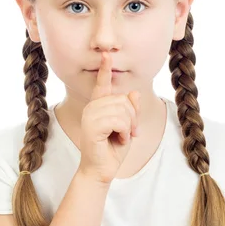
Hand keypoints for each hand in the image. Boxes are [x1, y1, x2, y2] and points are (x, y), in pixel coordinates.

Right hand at [78, 51, 140, 184]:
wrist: (101, 170)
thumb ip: (131, 110)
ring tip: (122, 137)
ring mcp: (90, 116)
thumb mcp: (128, 127)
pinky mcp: (92, 126)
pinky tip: (118, 140)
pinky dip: (125, 132)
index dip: (105, 69)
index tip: (106, 54)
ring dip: (129, 127)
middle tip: (129, 133)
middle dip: (133, 118)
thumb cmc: (112, 150)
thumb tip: (134, 93)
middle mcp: (92, 107)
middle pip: (123, 100)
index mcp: (99, 106)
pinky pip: (119, 120)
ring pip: (123, 110)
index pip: (102, 84)